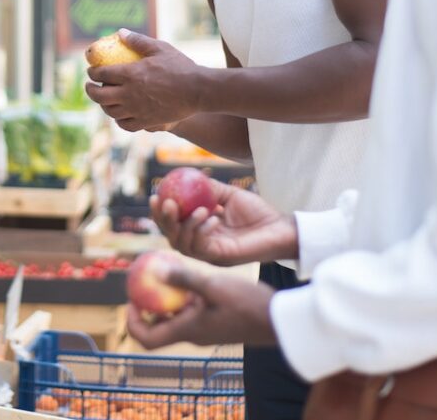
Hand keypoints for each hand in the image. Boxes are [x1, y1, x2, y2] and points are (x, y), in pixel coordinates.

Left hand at [85, 30, 203, 131]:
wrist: (198, 90)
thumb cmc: (180, 67)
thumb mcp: (160, 48)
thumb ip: (138, 41)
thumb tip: (120, 33)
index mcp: (130, 74)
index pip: (102, 74)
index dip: (93, 72)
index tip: (91, 71)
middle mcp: (129, 94)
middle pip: (100, 95)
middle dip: (90, 90)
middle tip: (90, 86)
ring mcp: (137, 109)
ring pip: (110, 111)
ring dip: (103, 105)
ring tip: (103, 99)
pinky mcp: (146, 121)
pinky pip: (125, 124)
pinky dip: (118, 120)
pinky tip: (119, 115)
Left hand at [126, 262, 278, 349]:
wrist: (278, 320)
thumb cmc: (247, 304)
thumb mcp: (214, 285)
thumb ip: (185, 278)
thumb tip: (157, 271)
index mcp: (187, 330)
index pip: (147, 338)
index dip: (132, 322)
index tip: (130, 300)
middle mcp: (192, 333)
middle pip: (158, 327)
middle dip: (147, 306)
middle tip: (143, 282)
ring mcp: (204, 328)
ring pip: (175, 316)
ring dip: (166, 298)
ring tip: (164, 272)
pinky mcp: (214, 322)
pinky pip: (190, 311)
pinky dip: (183, 296)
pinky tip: (189, 275)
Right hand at [153, 179, 297, 265]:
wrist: (281, 228)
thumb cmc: (258, 212)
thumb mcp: (229, 195)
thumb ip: (209, 189)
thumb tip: (186, 177)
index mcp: (201, 231)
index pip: (173, 225)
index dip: (160, 214)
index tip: (155, 196)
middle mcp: (202, 245)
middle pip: (172, 237)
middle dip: (164, 221)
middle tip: (166, 203)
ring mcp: (210, 254)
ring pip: (183, 244)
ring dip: (185, 225)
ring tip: (199, 209)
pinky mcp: (221, 259)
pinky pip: (201, 248)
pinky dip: (201, 231)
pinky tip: (212, 218)